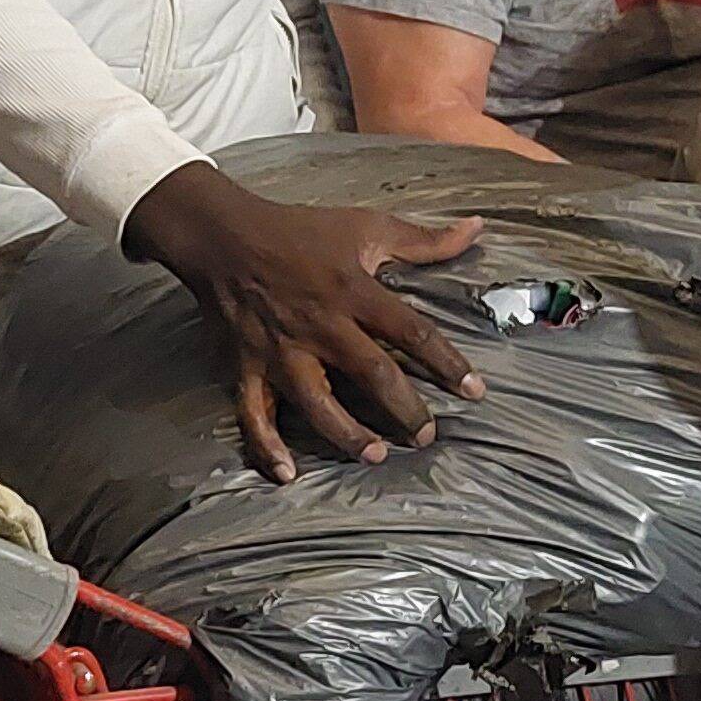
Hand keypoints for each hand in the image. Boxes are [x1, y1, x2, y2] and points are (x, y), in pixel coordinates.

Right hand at [123, 162, 484, 477]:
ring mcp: (281, 351)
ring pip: (316, 402)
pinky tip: (287, 474)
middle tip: (427, 436)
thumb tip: (476, 228)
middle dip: (403, 409)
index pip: (411, 332)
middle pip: (370, 374)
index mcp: (353, 292)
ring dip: (346, 434)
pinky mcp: (246, 366)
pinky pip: (254, 413)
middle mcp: (320, 326)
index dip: (446, 363)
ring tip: (375, 457)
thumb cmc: (301, 231)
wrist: (224, 236)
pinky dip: (266, 446)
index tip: (474, 391)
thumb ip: (424, 240)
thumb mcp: (366, 226)